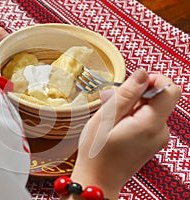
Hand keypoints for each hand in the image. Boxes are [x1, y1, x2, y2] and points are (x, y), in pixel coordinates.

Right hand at [68, 70, 180, 199]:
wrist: (99, 180)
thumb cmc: (97, 153)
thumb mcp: (105, 119)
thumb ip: (126, 95)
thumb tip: (142, 74)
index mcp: (150, 124)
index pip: (169, 89)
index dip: (152, 80)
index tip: (130, 86)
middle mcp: (160, 131)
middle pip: (158, 97)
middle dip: (135, 94)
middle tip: (111, 104)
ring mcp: (157, 137)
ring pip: (150, 107)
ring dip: (131, 106)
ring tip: (110, 118)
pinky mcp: (152, 140)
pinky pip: (147, 119)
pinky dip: (132, 116)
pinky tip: (116, 124)